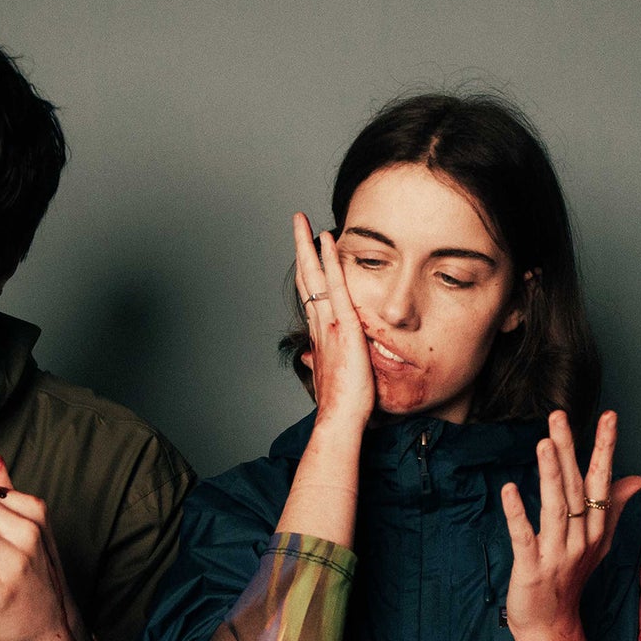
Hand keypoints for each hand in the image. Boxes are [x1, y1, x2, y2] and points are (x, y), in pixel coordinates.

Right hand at [292, 212, 373, 431]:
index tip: (304, 252)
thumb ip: (322, 362)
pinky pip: (336, 286)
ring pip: (314, 277)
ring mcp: (330, 323)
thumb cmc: (342, 404)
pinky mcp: (344, 325)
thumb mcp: (332, 378)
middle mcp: (320, 324)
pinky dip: (330, 261)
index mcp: (320, 335)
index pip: (311, 295)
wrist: (341, 419)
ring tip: (303, 221)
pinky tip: (328, 241)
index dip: (306, 271)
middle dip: (300, 248)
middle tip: (296, 223)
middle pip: (305, 278)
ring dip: (308, 246)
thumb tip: (310, 357)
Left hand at [501, 410, 640, 640]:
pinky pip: (525, 538)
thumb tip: (637, 478)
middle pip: (577, 489)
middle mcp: (582, 539)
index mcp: (596, 529)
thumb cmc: (572, 579)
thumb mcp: (598, 542)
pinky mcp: (532, 571)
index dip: (605, 448)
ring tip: (545, 443)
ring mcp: (558, 555)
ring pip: (557, 509)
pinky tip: (509, 489)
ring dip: (551, 475)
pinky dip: (518, 514)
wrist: (553, 627)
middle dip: (570, 451)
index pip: (602, 481)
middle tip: (559, 416)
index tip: (608, 416)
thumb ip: (614, 507)